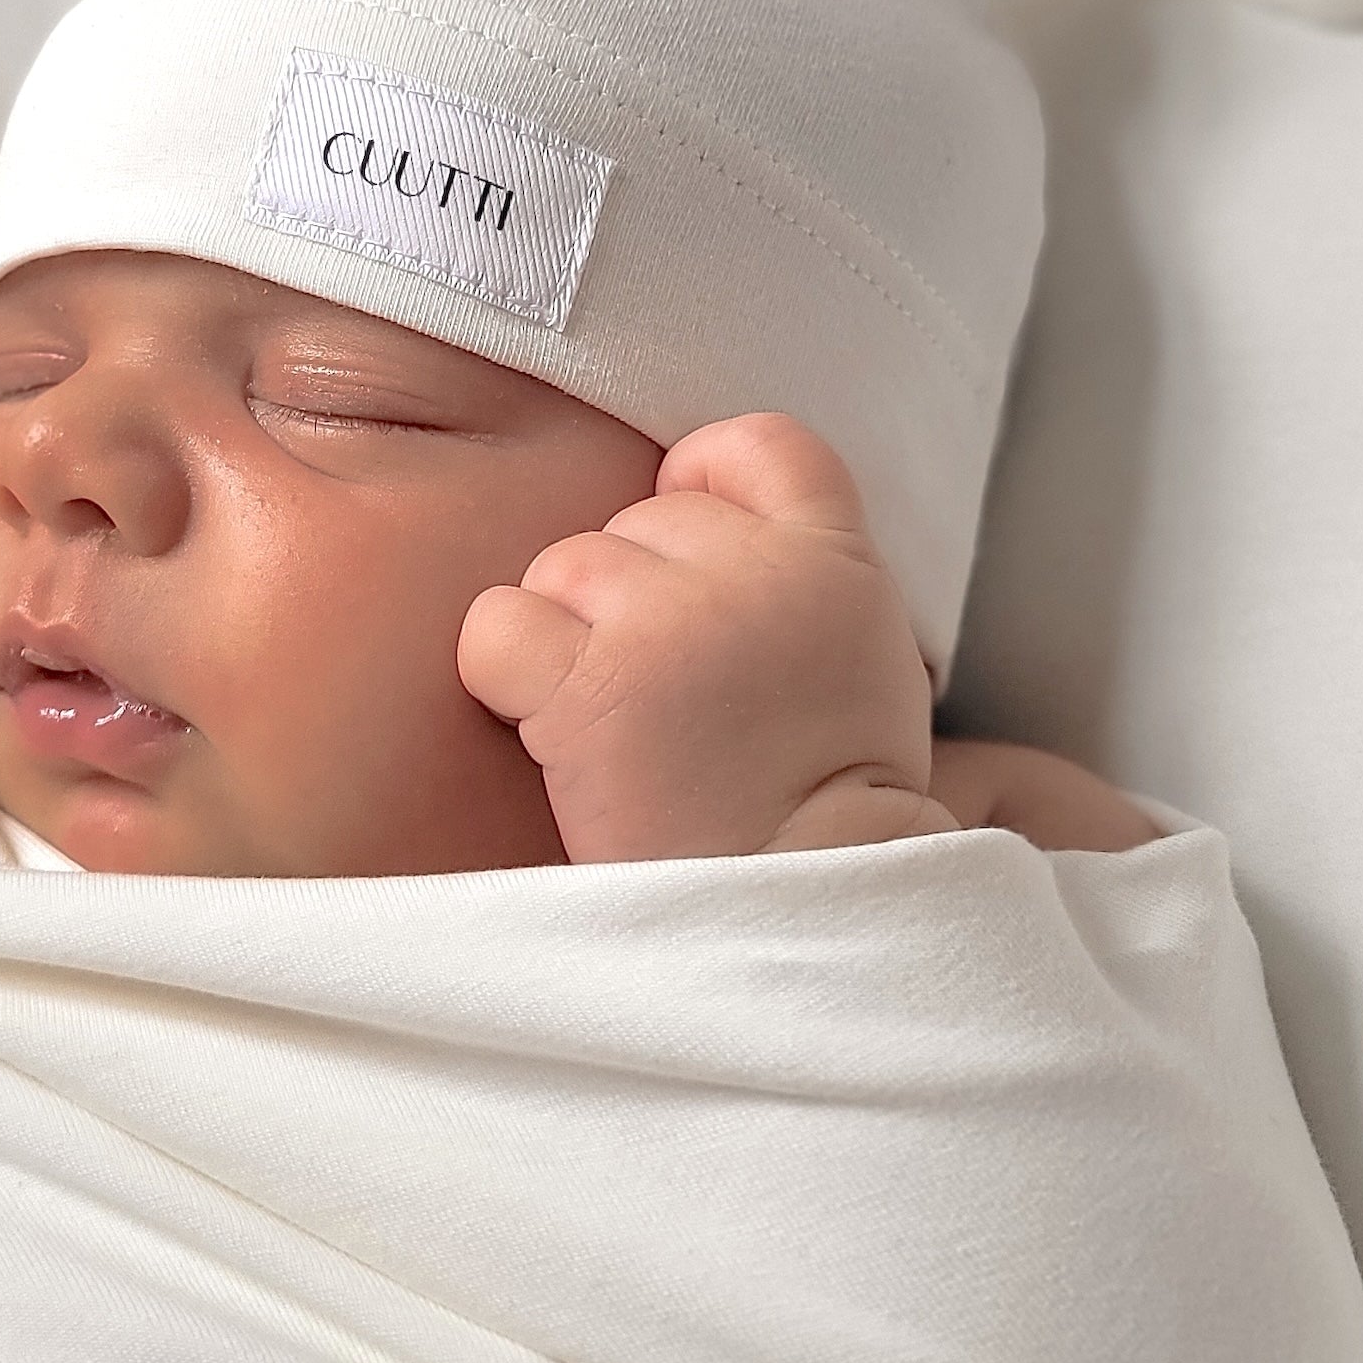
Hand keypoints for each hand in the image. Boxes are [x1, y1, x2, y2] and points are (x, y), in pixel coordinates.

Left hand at [457, 412, 956, 863]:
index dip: (702, 480)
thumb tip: (716, 530)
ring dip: (565, 642)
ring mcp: (668, 620)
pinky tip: (550, 733)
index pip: (761, 444)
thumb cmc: (823, 819)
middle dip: (625, 600)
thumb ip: (803, 587)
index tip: (686, 539)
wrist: (800, 917)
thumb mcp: (865, 669)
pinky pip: (497, 625)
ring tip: (618, 732)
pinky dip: (502, 676)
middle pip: (634, 522)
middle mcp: (754, 573)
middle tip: (660, 704)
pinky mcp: (589, 680)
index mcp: (838, 564)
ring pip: (561, 568)